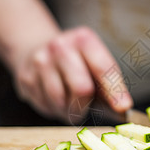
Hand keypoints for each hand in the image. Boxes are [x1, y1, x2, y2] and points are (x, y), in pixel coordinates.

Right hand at [13, 26, 132, 121]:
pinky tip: (53, 97)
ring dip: (68, 110)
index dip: (115, 90)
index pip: (102, 68)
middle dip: (86, 105)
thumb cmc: (75, 62)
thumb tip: (122, 109)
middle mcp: (60, 46)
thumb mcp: (94, 62)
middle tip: (85, 108)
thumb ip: (108, 84)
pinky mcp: (26, 77)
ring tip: (68, 102)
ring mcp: (40, 61)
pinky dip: (53, 109)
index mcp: (83, 39)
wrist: (35, 48)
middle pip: (82, 88)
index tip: (123, 107)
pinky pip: (45, 105)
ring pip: (61, 102)